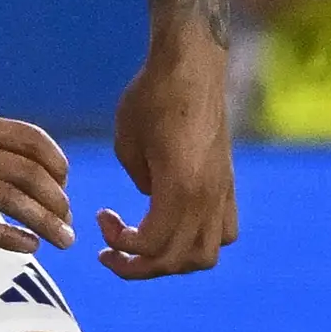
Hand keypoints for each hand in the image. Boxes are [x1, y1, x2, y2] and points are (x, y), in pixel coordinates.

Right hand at [0, 109, 76, 254]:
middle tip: (68, 220)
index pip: (32, 141)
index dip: (56, 163)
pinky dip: (9, 237)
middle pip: (28, 175)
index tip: (64, 183)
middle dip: (57, 200)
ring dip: (44, 223)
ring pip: (11, 201)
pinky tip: (28, 246)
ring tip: (62, 240)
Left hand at [100, 29, 235, 278]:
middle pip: (178, 260)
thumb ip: (141, 184)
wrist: (191, 65)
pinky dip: (198, 243)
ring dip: (171, 262)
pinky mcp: (228, 184)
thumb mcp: (128, 144)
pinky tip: (173, 227)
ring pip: (206, 255)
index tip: (102, 218)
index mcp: (181, 187)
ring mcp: (223, 192)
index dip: (120, 246)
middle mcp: (208, 196)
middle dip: (138, 265)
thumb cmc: (151, 98)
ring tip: (142, 247)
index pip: (153, 246)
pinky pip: (225, 232)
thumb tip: (153, 204)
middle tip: (109, 251)